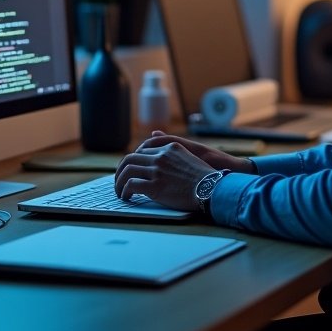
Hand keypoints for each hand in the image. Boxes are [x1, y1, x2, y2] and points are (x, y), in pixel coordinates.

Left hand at [114, 131, 251, 209]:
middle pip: (130, 159)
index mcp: (170, 148)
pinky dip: (125, 191)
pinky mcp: (154, 186)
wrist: (212, 189)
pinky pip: (131, 186)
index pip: (142, 149)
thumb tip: (154, 133)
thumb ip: (172, 147)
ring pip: (126, 172)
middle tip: (119, 180)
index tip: (131, 169)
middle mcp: (161, 157)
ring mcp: (157, 171)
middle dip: (121, 170)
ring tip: (120, 191)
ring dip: (119, 182)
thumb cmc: (204, 177)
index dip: (133, 160)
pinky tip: (127, 197)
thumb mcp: (189, 154)